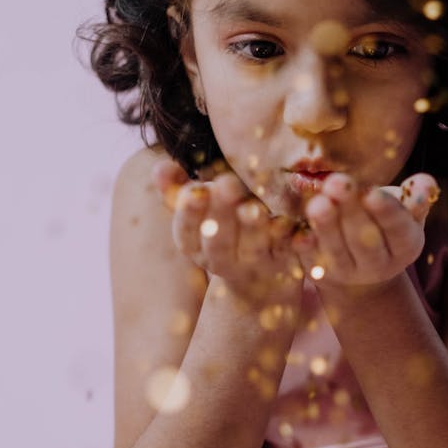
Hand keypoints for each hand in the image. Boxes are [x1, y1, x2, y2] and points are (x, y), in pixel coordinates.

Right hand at [152, 159, 302, 302]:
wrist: (259, 279)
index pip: (186, 232)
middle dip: (220, 214)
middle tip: (227, 185)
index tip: (196, 190)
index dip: (190, 213)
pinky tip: (287, 222)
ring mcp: (253, 266)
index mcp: (195, 246)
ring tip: (253, 208)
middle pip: (217, 242)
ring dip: (251, 228)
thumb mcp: (198, 213)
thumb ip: (177, 190)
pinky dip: (287, 239)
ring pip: (251, 249)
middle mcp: (221, 261)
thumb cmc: (222, 231)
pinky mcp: (284, 264)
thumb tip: (159, 168)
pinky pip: (286, 252)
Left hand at [292, 172, 439, 289]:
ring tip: (317, 202)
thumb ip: (417, 196)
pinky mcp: (321, 273)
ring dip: (326, 226)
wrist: (362, 263)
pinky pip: (311, 261)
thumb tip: (426, 184)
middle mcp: (379, 264)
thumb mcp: (407, 211)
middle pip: (365, 239)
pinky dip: (306, 247)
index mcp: (405, 246)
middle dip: (351, 211)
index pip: (397, 229)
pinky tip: (299, 233)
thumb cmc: (386, 223)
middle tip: (337, 183)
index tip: (371, 193)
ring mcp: (348, 272)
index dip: (385, 212)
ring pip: (337, 251)